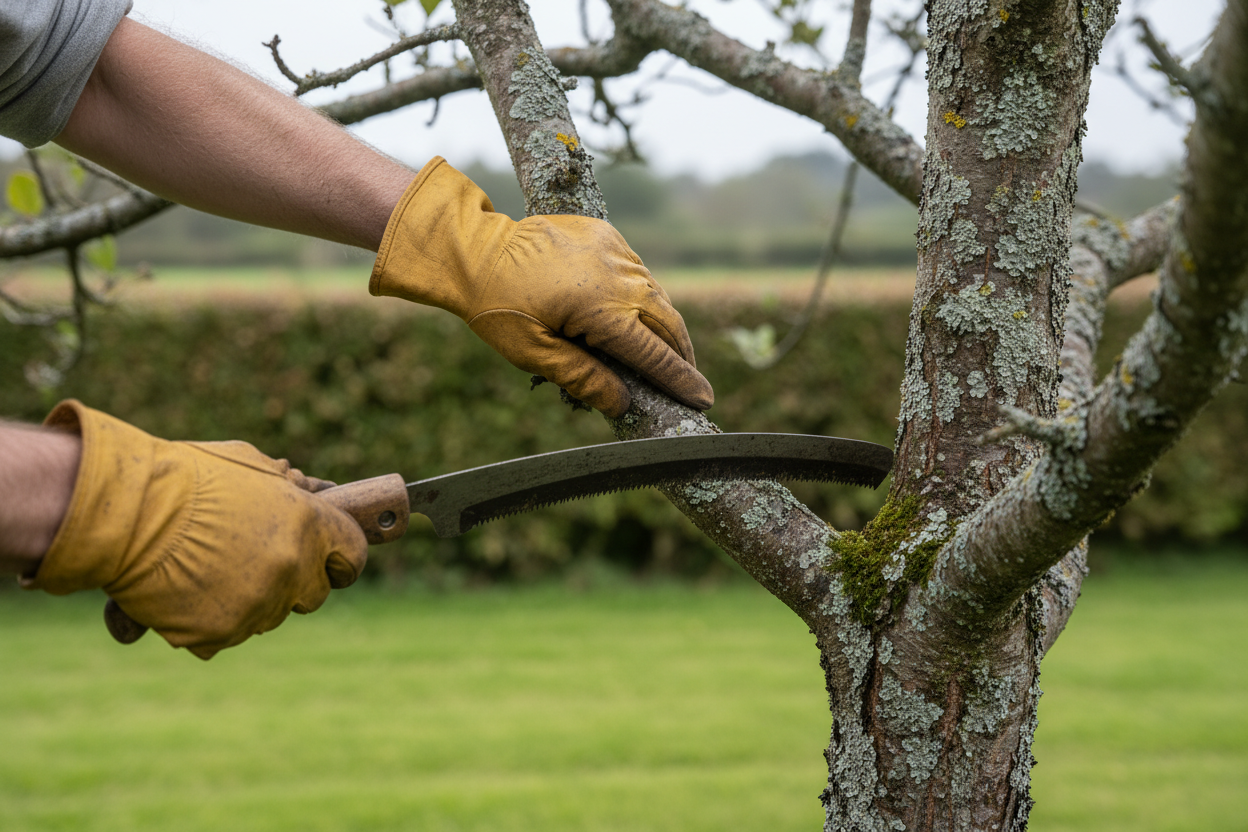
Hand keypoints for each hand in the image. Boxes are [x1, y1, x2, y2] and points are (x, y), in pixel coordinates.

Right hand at [22, 401, 368, 659]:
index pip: (354, 555)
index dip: (343, 561)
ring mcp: (259, 604)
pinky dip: (211, 622)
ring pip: (270, 616)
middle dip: (294, 582)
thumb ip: (289, 488)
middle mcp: (292, 567)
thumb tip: (317, 490)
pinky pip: (229, 636)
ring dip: (251, 600)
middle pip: (313, 594)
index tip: (333, 564)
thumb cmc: (186, 477)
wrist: (126, 509)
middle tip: (257, 562)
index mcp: (309, 524)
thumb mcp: (250, 466)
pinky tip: (187, 593)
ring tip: (209, 569)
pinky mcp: (221, 632)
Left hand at [369, 158, 713, 417]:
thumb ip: (582, 378)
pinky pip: (637, 271)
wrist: (475, 249)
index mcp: (602, 310)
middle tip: (689, 380)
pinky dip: (643, 295)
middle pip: (668, 322)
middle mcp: (619, 277)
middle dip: (682, 354)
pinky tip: (636, 312)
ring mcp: (616, 251)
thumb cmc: (498, 306)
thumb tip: (622, 403)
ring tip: (667, 351)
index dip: (680, 380)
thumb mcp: (534, 353)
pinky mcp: (607, 235)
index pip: (654, 354)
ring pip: (656, 295)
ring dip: (665, 324)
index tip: (704, 399)